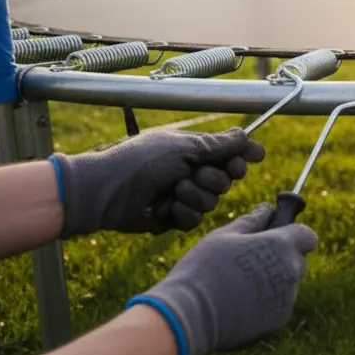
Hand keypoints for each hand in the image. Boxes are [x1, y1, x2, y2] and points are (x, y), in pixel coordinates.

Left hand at [54, 128, 264, 237]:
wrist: (107, 191)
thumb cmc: (141, 162)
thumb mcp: (183, 147)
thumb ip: (219, 145)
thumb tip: (245, 134)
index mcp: (194, 151)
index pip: (231, 154)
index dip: (241, 158)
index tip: (247, 160)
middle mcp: (191, 172)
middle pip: (226, 180)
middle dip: (213, 178)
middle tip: (194, 173)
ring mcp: (183, 196)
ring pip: (213, 202)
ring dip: (195, 195)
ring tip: (173, 190)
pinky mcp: (174, 217)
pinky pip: (196, 219)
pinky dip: (183, 213)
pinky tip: (167, 208)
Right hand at [127, 204, 316, 354]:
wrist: (190, 315)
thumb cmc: (204, 268)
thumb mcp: (224, 236)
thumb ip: (251, 221)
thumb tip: (266, 208)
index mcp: (281, 245)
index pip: (307, 235)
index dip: (293, 234)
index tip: (275, 236)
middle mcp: (290, 272)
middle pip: (298, 260)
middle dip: (281, 258)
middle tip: (249, 261)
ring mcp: (287, 299)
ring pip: (287, 285)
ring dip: (272, 282)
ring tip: (237, 285)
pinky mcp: (278, 322)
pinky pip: (278, 307)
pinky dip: (265, 304)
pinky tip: (237, 304)